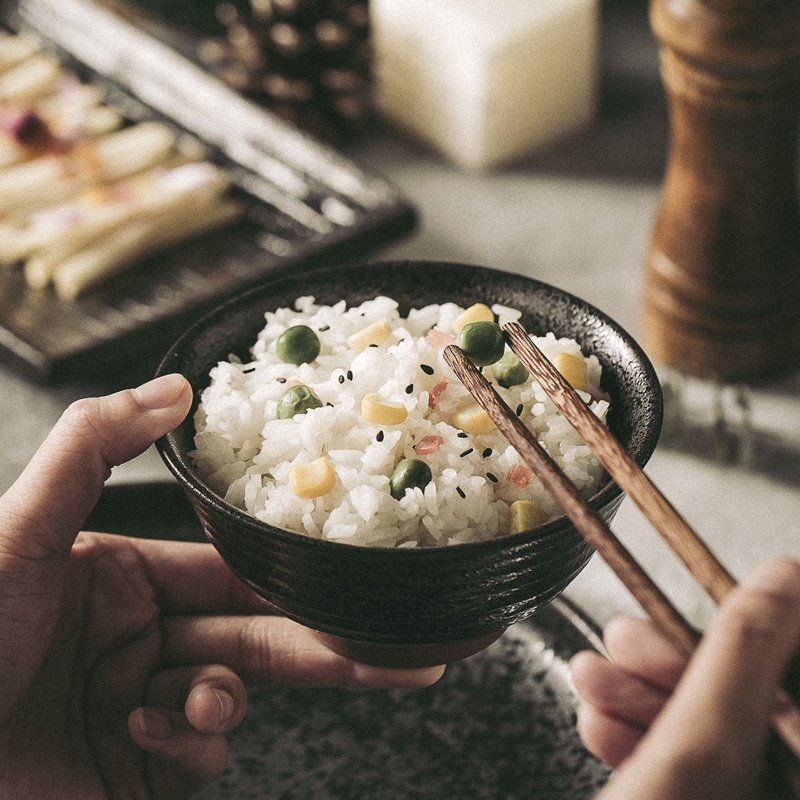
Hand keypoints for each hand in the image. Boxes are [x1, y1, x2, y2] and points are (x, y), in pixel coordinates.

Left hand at [0, 375, 443, 799]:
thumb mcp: (18, 531)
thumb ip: (92, 447)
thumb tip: (175, 386)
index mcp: (124, 580)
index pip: (230, 570)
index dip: (290, 575)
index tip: (349, 579)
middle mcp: (141, 640)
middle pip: (254, 636)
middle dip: (323, 647)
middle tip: (399, 655)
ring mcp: (142, 707)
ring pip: (232, 696)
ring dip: (223, 700)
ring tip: (195, 703)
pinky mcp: (140, 768)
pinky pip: (201, 754)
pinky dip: (186, 745)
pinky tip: (139, 733)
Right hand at [571, 558, 799, 798]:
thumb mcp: (698, 743)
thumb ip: (739, 656)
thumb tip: (780, 579)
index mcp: (799, 760)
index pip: (786, 655)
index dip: (743, 621)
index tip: (703, 595)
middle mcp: (776, 769)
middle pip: (730, 677)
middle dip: (662, 658)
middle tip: (627, 651)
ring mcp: (728, 782)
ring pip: (689, 704)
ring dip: (628, 686)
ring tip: (594, 683)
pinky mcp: (682, 789)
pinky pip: (664, 738)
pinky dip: (623, 722)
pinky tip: (599, 720)